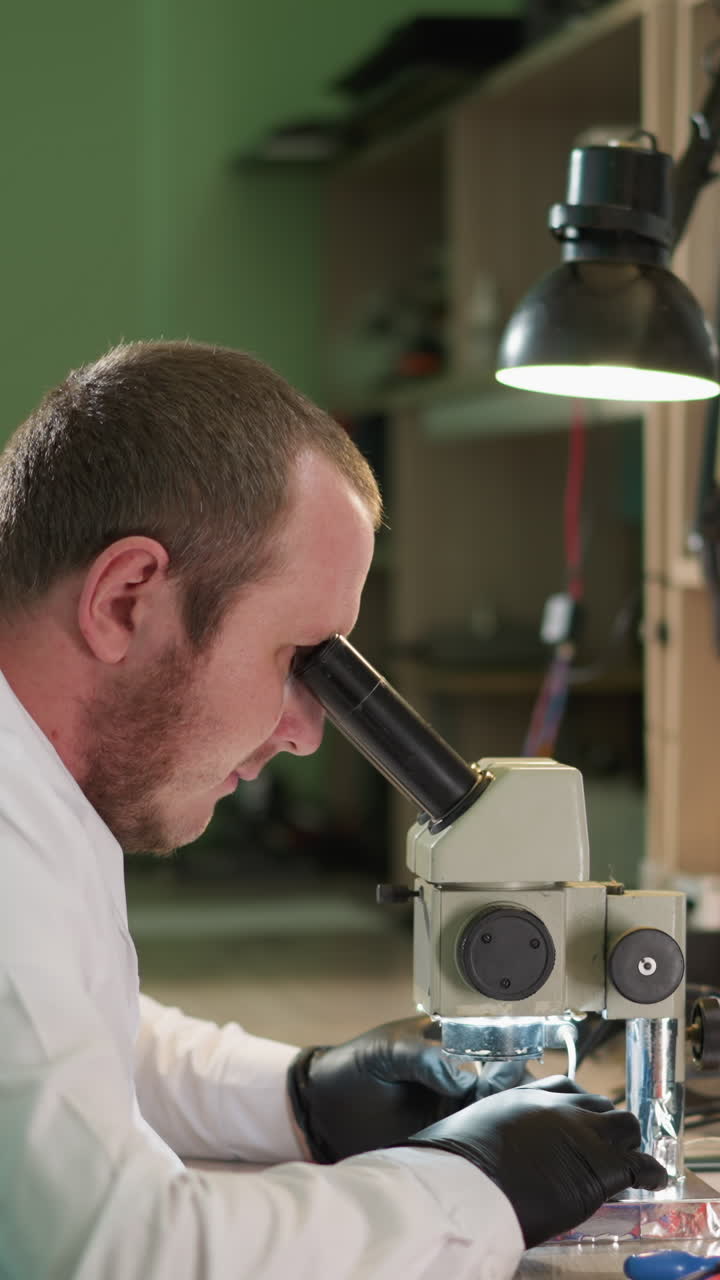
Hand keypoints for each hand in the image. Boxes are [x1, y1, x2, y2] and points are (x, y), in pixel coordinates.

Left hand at [287, 1016, 527, 1161]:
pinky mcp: (442, 1138)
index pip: (494, 1046)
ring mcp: (452, 1109)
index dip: (507, 1055)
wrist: (325, 1103)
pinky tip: (481, 1143)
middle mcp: (459, 1077)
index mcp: (450, 1044)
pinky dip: (481, 1143)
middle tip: (503, 1096)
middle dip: (513, 1089)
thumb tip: (462, 1079)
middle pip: (504, 1083)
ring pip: (493, 1114)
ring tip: (495, 1120)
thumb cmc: (357, 1064)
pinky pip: (471, 1142)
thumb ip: (425, 1058)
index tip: (505, 1069)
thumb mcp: (389, 1048)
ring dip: (501, 1117)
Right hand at [404, 1084, 666, 1247]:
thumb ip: (479, 1132)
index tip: (575, 1118)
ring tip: (627, 1160)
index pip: (561, 1088)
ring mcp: (580, 1130)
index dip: (573, 1105)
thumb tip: (463, 1144)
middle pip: (595, 1102)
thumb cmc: (450, 1163)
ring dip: (625, 1142)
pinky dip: (646, 1172)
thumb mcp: (461, 1135)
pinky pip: (637, 1163)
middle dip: (601, 1123)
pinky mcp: (599, 1163)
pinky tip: (650, 1179)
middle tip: (601, 1145)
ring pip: (623, 1124)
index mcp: (520, 1098)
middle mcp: (554, 1105)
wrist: (464, 1183)